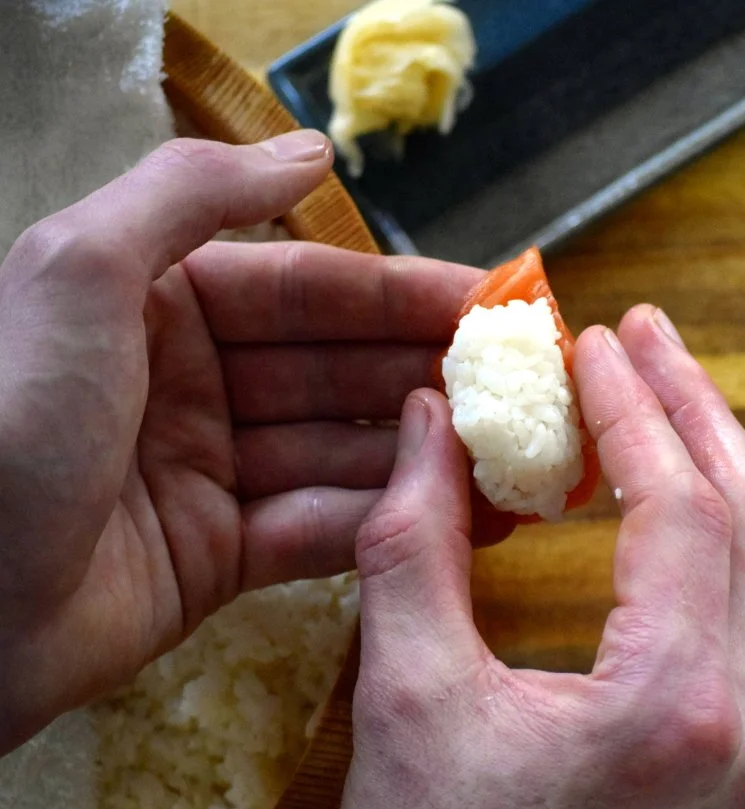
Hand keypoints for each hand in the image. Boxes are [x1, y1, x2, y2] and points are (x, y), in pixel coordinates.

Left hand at [0, 132, 511, 752]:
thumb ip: (194, 196)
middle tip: (526, 388)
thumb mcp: (81, 272)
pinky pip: (319, 528)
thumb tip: (314, 150)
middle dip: (430, 374)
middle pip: (338, 368)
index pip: (310, 288)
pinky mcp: (221, 556)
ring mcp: (211, 471)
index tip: (496, 303)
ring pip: (342, 450)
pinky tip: (461, 520)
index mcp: (159, 300)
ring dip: (424, 454)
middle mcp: (193, 378)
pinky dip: (388, 522)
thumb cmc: (8, 420)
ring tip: (513, 459)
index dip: (406, 293)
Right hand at [340, 305, 744, 808]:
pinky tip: (686, 500)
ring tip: (668, 394)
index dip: (636, 408)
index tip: (594, 342)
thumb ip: (414, 547)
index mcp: (671, 704)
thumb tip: (428, 423)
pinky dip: (732, 533)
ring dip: (725, 465)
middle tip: (644, 336)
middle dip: (697, 410)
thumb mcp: (406, 700)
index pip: (681, 507)